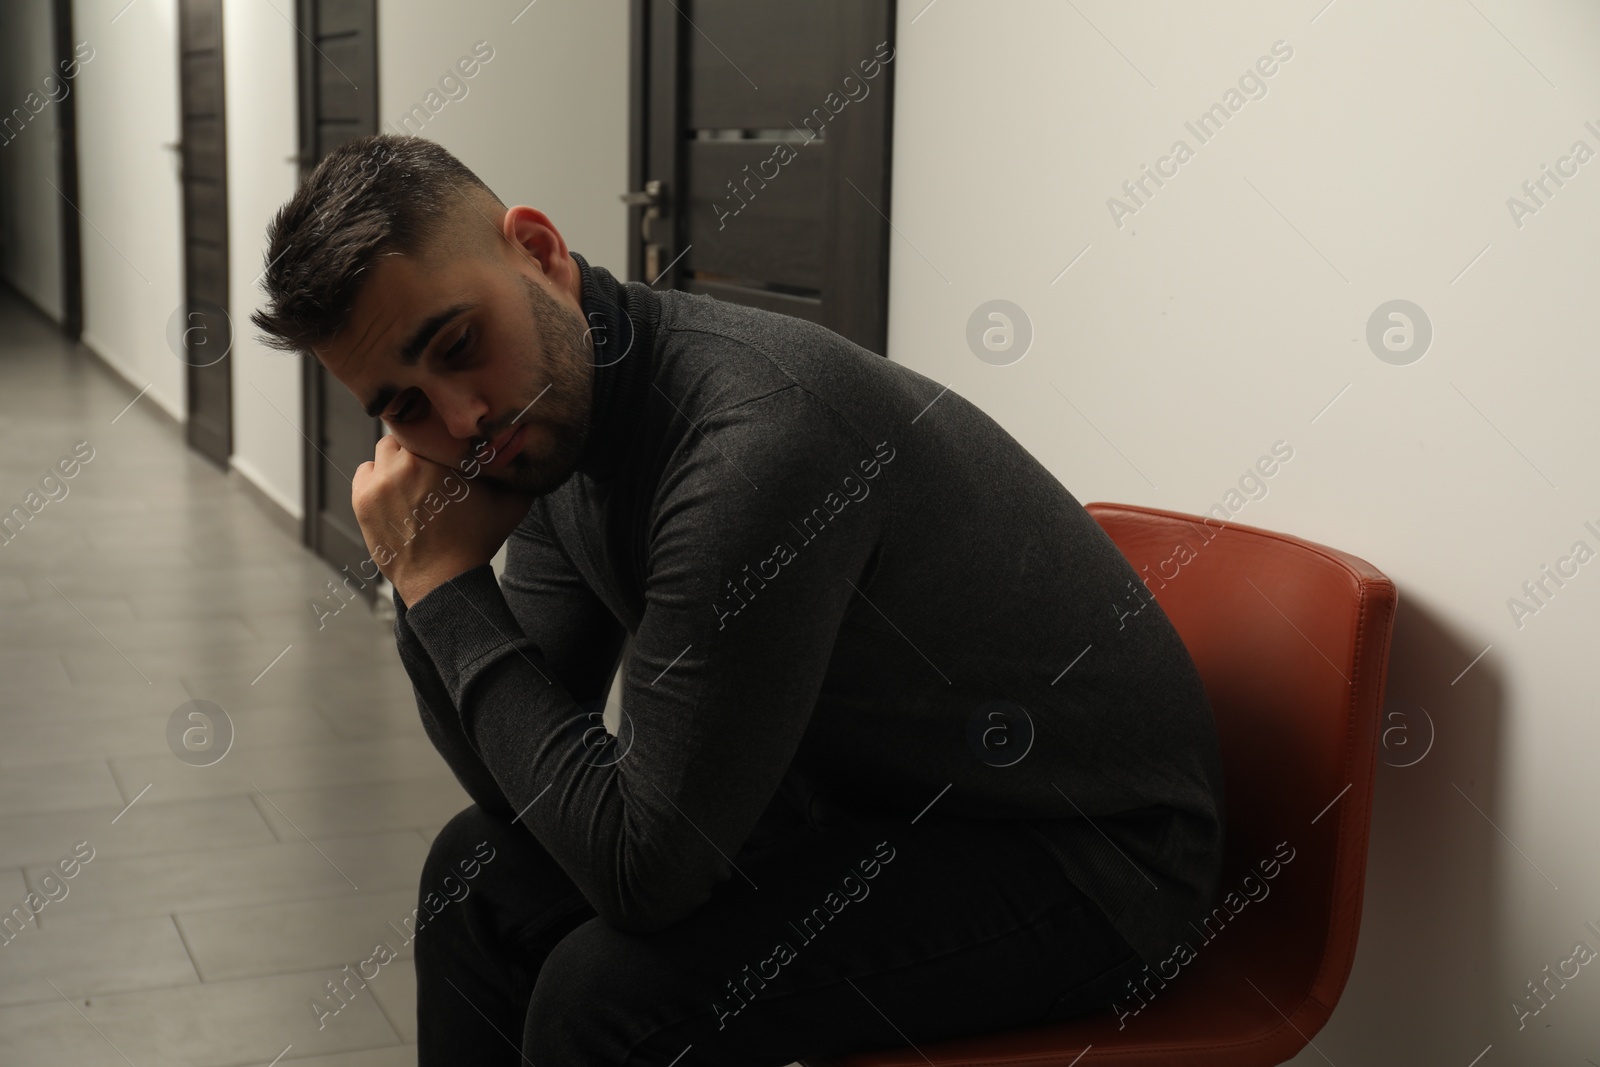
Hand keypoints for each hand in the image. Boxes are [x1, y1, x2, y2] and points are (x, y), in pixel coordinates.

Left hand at [352, 435, 534, 605]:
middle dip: (418, 445)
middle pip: (407, 433)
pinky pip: (365, 471)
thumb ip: (516, 470)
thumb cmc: (477, 542)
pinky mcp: (364, 499)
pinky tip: (393, 493)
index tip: (443, 442)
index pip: (431, 422)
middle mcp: (409, 463)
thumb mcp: (511, 504)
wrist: (444, 580)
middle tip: (429, 464)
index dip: (437, 431)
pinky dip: (376, 477)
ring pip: (385, 451)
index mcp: (443, 457)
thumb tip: (521, 444)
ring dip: (396, 460)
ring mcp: (382, 481)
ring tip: (411, 480)